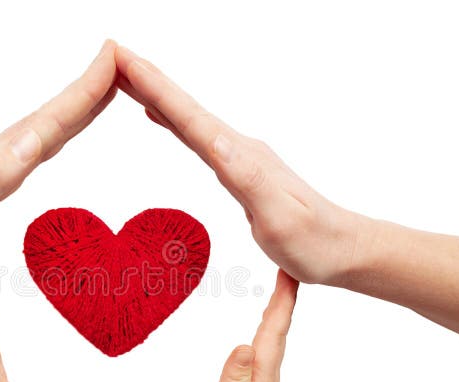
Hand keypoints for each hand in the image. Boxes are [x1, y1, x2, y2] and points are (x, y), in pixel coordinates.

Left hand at [0, 40, 117, 301]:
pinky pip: (34, 152)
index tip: (114, 58)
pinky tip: (57, 136)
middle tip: (122, 62)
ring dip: (77, 109)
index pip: (49, 119)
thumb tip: (36, 137)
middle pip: (52, 117)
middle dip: (90, 89)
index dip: (85, 90)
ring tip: (104, 89)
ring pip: (45, 130)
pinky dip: (56, 136)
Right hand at [114, 46, 363, 284]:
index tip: (124, 61)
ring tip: (127, 75)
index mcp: (242, 157)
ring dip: (157, 95)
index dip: (156, 89)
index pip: (191, 118)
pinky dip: (172, 121)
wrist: (345, 250)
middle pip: (186, 109)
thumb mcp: (279, 217)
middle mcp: (239, 149)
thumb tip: (214, 138)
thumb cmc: (314, 243)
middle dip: (148, 80)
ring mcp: (239, 157)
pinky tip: (161, 116)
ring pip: (188, 119)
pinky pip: (196, 137)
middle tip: (113, 55)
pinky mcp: (239, 169)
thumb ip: (247, 178)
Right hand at [199, 270, 298, 381]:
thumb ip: (234, 379)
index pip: (275, 327)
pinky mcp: (256, 378)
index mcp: (262, 370)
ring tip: (282, 279)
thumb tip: (245, 345)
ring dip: (279, 303)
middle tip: (288, 261)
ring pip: (275, 330)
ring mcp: (264, 373)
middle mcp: (268, 368)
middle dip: (285, 291)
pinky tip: (267, 315)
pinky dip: (270, 320)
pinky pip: (266, 340)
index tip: (289, 271)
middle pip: (279, 322)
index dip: (283, 298)